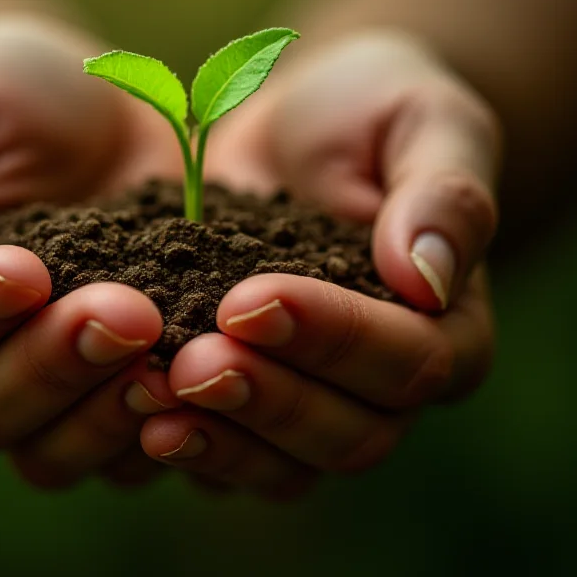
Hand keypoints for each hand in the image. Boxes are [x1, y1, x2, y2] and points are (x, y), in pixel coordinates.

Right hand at [0, 15, 182, 488]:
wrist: (100, 108)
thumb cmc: (6, 95)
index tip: (22, 269)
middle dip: (47, 369)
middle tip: (121, 314)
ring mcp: (55, 384)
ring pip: (51, 454)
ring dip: (105, 415)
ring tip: (164, 360)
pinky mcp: (126, 384)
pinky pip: (131, 447)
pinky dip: (170, 432)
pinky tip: (210, 384)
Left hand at [140, 30, 499, 498]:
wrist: (298, 123)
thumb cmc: (372, 112)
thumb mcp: (426, 121)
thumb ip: (444, 195)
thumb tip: (426, 278)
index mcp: (446, 324)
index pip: (408, 359)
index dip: (332, 337)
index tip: (251, 299)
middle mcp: (384, 383)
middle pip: (347, 434)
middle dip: (266, 399)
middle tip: (189, 363)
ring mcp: (315, 400)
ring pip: (284, 464)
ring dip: (219, 437)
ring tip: (147, 399)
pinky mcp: (251, 397)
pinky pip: (228, 451)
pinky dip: (184, 438)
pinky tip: (129, 408)